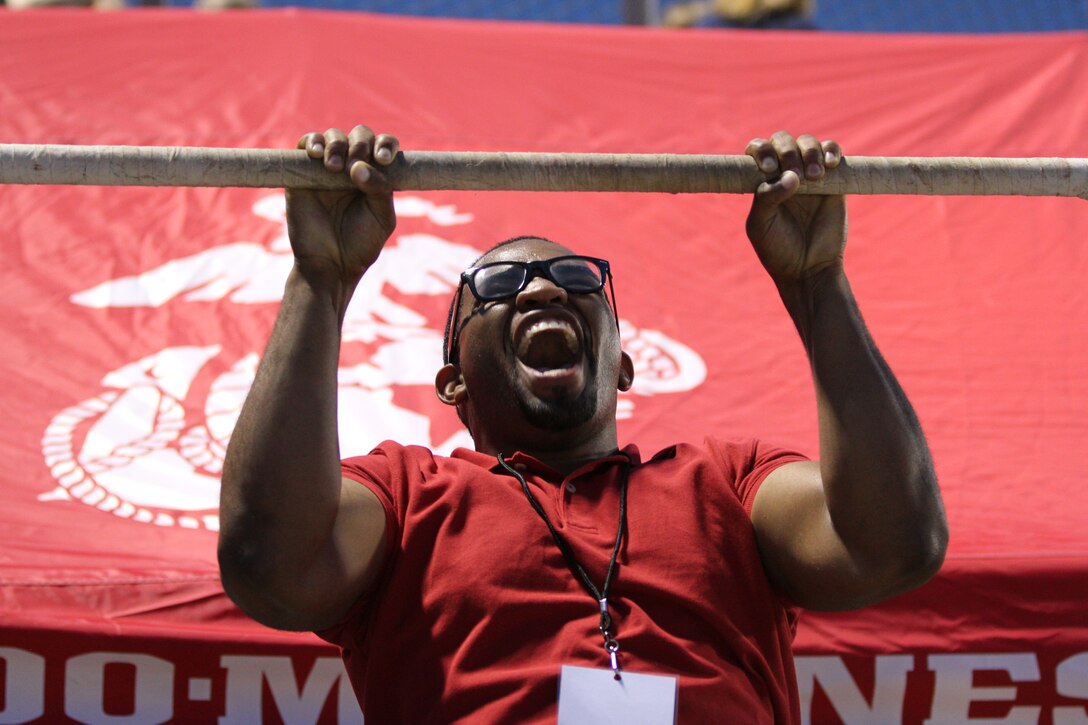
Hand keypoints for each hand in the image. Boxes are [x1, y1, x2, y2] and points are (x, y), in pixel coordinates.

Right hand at [286, 125, 399, 287]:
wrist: (331, 266)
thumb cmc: (360, 245)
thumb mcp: (381, 218)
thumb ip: (380, 190)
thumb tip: (359, 166)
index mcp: (375, 175)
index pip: (383, 145)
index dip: (385, 144)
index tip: (383, 159)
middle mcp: (352, 168)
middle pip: (359, 135)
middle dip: (360, 144)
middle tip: (354, 168)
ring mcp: (326, 169)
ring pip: (333, 137)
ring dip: (337, 145)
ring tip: (335, 167)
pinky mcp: (302, 174)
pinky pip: (304, 146)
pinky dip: (310, 142)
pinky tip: (316, 154)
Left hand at [744, 132, 845, 284]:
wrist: (809, 269)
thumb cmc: (778, 249)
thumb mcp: (761, 226)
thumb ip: (767, 198)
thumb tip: (791, 175)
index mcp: (762, 181)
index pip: (758, 150)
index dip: (762, 150)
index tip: (768, 168)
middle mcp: (784, 173)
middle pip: (783, 141)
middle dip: (788, 152)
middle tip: (797, 177)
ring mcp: (810, 174)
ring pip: (808, 143)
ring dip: (810, 151)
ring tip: (814, 177)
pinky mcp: (835, 180)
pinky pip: (833, 152)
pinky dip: (831, 150)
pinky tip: (830, 164)